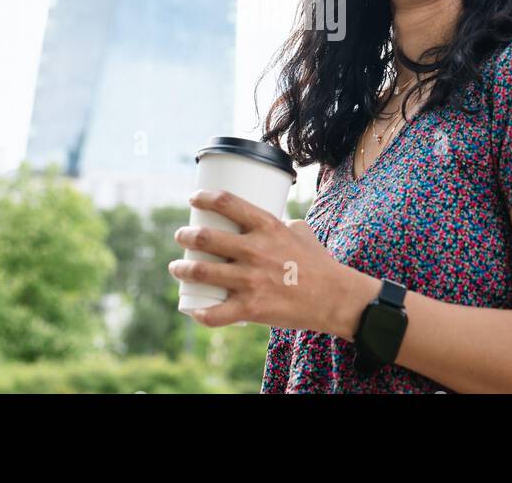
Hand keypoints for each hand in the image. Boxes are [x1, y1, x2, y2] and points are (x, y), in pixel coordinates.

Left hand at [169, 188, 354, 332]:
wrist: (334, 298)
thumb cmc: (319, 263)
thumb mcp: (301, 232)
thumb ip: (281, 224)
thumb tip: (267, 223)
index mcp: (267, 226)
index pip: (225, 202)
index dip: (203, 197)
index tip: (194, 199)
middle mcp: (254, 250)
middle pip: (205, 238)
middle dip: (185, 235)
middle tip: (181, 236)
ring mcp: (250, 280)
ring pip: (202, 273)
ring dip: (182, 269)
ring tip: (177, 267)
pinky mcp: (251, 308)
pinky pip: (215, 314)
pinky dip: (200, 313)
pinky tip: (194, 310)